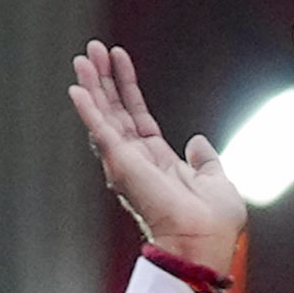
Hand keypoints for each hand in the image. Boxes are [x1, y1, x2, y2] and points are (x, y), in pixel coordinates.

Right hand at [65, 42, 246, 272]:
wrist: (205, 243)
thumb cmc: (214, 224)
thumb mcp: (217, 181)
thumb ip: (206, 161)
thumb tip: (197, 141)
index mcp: (157, 163)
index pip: (136, 116)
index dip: (128, 87)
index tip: (120, 59)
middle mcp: (136, 162)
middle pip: (114, 112)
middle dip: (103, 79)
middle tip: (92, 49)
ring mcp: (126, 164)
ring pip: (103, 117)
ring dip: (92, 86)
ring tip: (83, 57)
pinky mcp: (122, 165)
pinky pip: (101, 132)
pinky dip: (88, 110)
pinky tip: (76, 88)